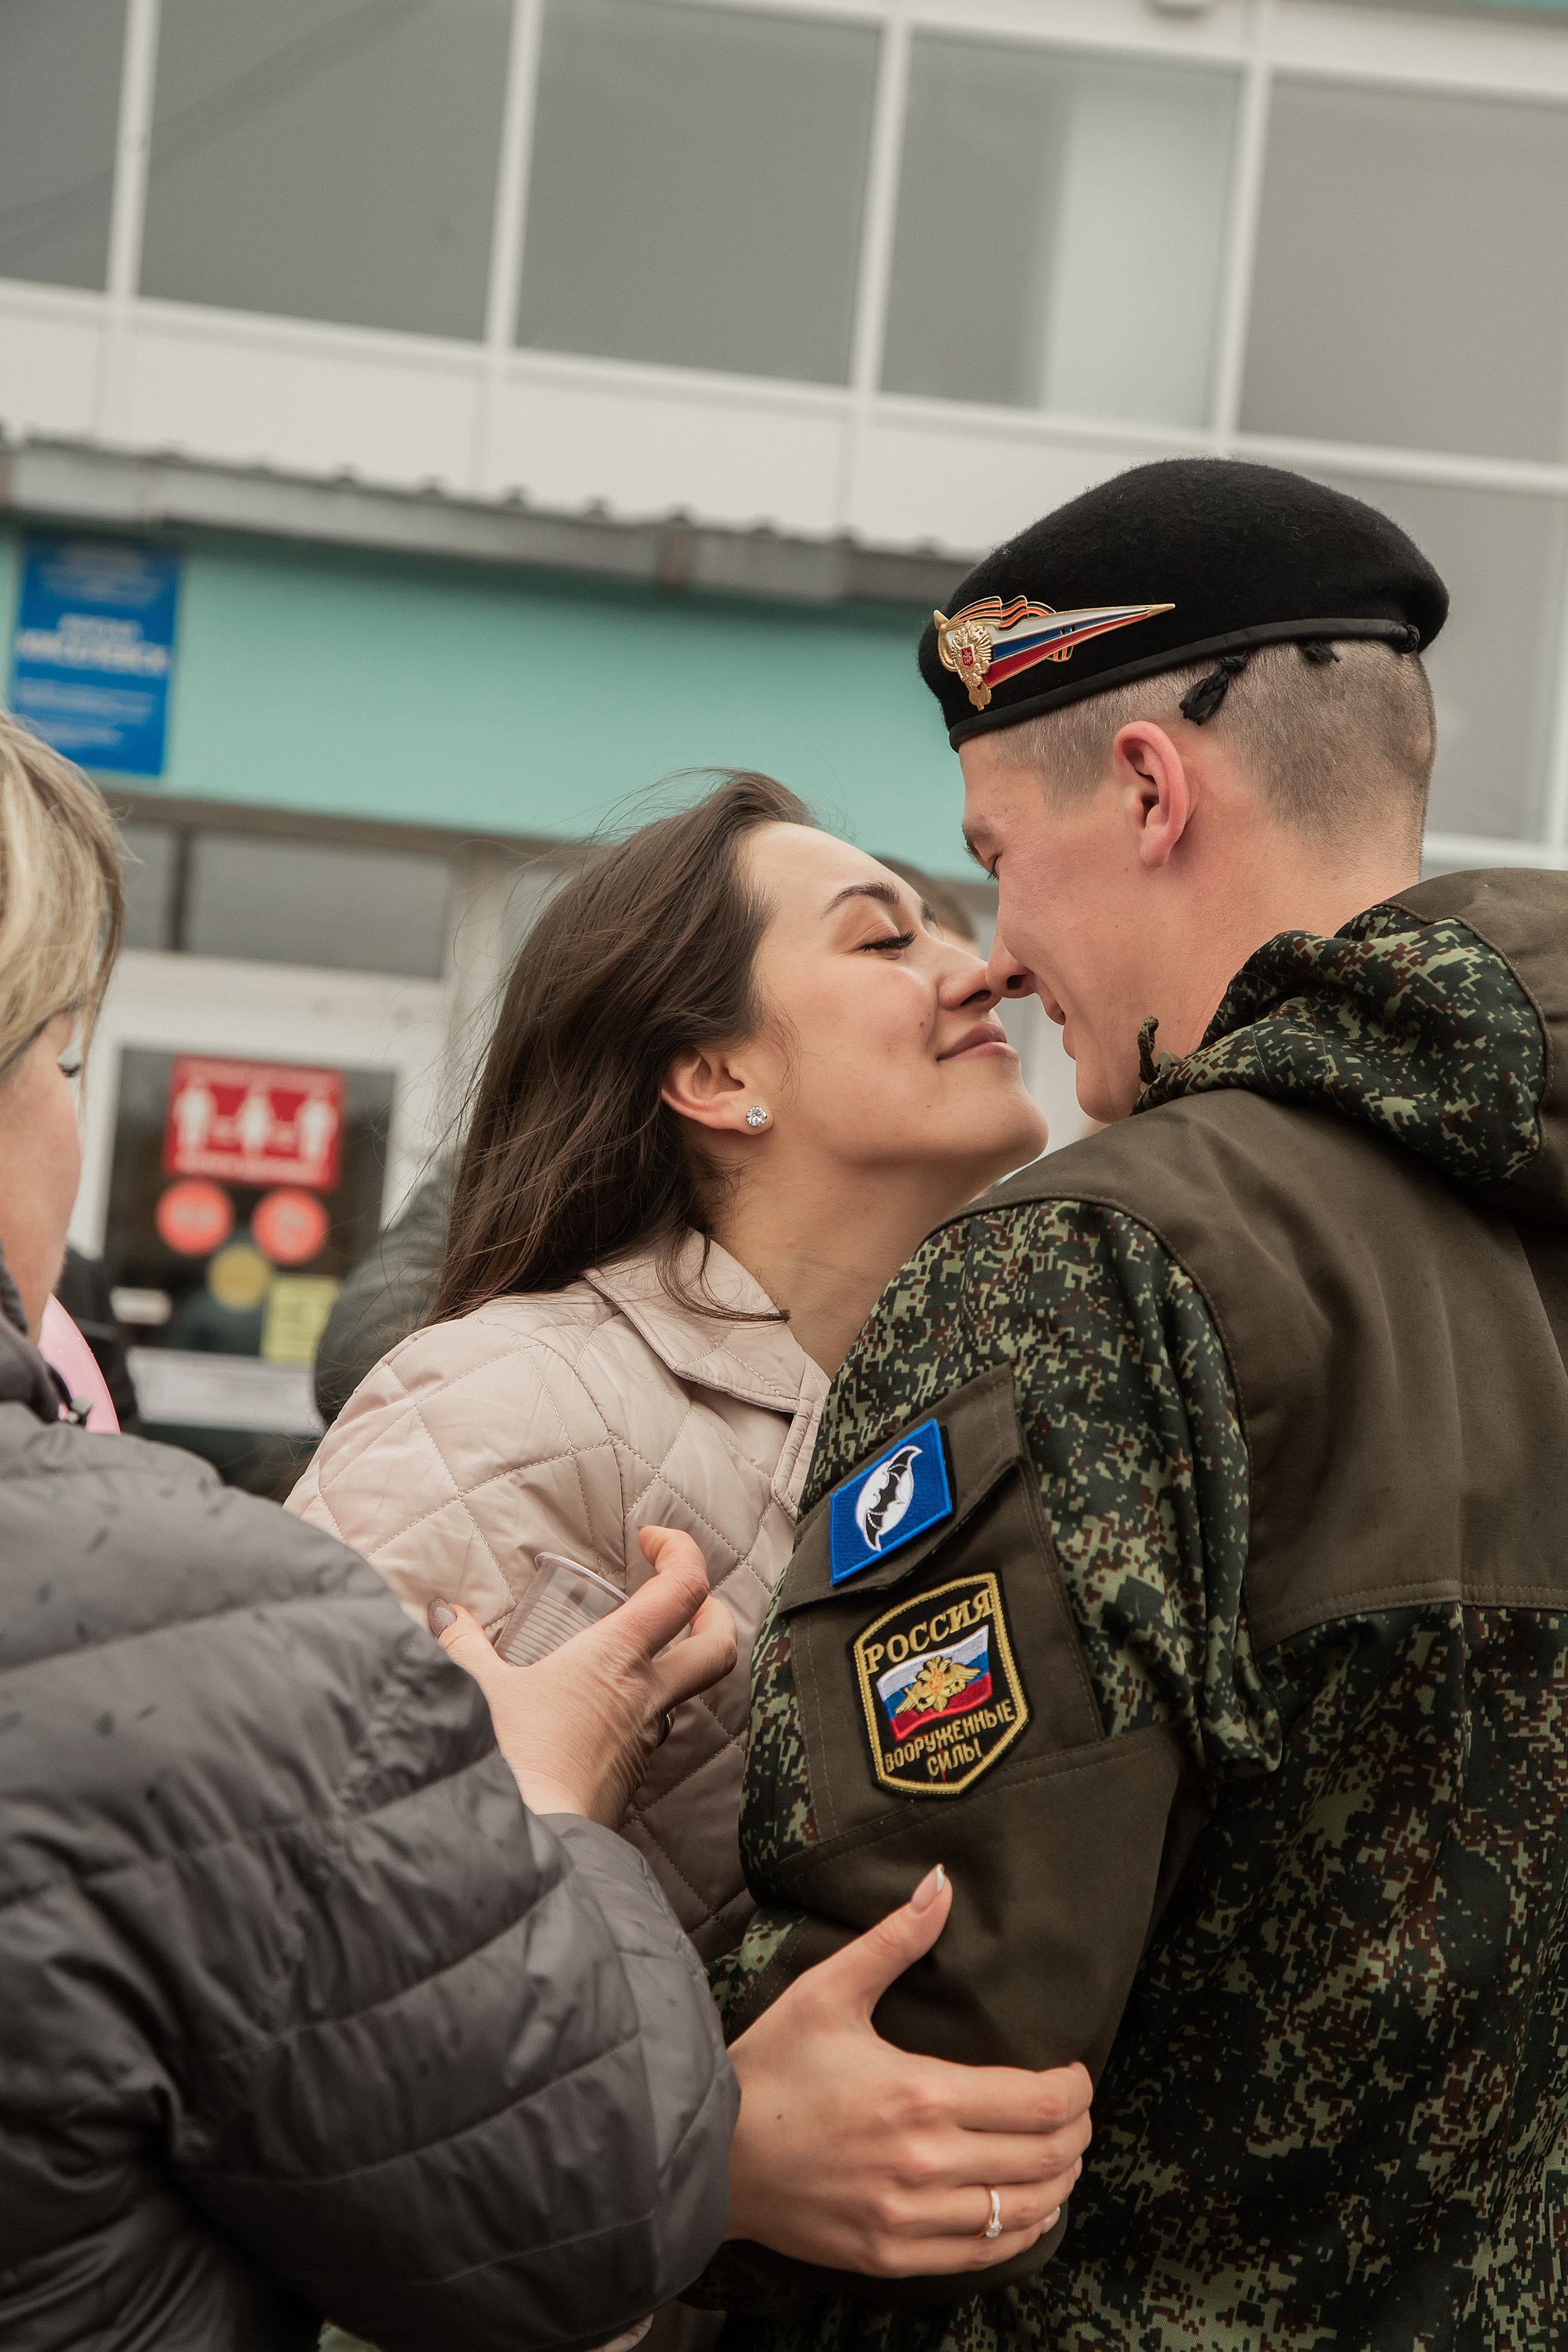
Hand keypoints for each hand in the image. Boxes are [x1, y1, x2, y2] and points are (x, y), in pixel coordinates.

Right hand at [428, 1527, 736, 1826]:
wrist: (525, 1844)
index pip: (682, 1590)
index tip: (651, 1540)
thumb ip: (461, 1645)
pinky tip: (596, 1709)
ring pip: (684, 1692)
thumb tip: (445, 1615)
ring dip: (671, 1664)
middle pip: (716, 1646)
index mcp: (617, 1658)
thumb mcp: (476, 1688)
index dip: (681, 1552)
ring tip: (627, 1653)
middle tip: (688, 1597)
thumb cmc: (507, 1759)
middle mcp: (645, 1696)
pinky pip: (649, 1729)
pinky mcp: (628, 1776)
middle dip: (712, 1612)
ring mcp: (643, 1740)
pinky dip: (636, 1706)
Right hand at [725, 1866, 1090, 2276]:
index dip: (1076, 2090)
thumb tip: (942, 1883)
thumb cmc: (772, 2067)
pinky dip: (1019, 2232)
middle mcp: (924, 2163)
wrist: (714, 2155)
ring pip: (1022, 2211)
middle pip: (1046, 2158)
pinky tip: (1026, 2208)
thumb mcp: (828, 1991)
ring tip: (1061, 2157)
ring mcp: (909, 2217)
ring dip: (1057, 2183)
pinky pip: (983, 2255)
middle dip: (1076, 2132)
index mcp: (919, 2094)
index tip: (1076, 2074)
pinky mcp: (892, 2255)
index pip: (1040, 2103)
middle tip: (1076, 2113)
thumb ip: (894, 1939)